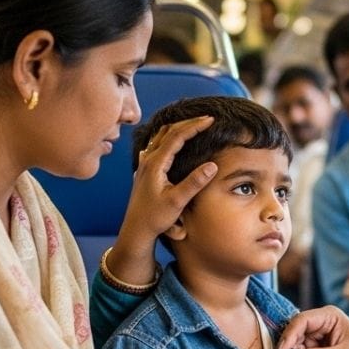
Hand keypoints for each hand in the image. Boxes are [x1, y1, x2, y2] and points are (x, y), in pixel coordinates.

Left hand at [109, 116, 215, 283]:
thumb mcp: (177, 201)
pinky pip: (156, 145)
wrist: (135, 230)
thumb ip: (194, 182)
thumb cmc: (154, 218)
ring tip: (194, 125)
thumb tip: (213, 165)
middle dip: (188, 123)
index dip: (194, 126)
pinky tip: (172, 141)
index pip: (176, 136)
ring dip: (178, 128)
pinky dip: (169, 137)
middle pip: (168, 131)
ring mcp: (144, 164)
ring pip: (160, 137)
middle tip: (207, 119)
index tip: (210, 120)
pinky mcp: (144, 170)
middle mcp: (147, 160)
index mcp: (155, 164)